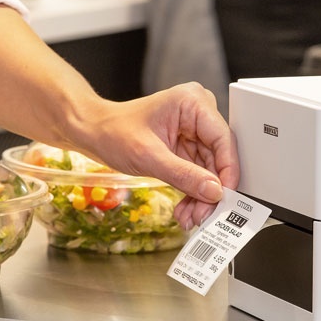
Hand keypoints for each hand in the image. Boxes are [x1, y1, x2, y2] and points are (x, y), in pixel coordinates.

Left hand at [72, 83, 239, 229]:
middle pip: (218, 158)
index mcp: (193, 103)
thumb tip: (214, 191)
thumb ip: (184, 175)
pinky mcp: (186, 147)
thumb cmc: (113, 131)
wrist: (92, 133)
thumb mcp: (149, 156)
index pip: (223, 139)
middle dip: (210, 190)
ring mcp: (193, 131)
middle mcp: (198, 114)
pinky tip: (185, 209)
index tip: (224, 197)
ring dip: (200, 197)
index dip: (227, 171)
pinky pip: (197, 174)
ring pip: (209, 171)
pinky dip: (192, 193)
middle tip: (202, 215)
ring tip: (189, 217)